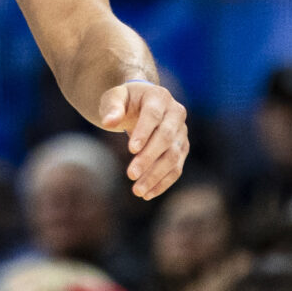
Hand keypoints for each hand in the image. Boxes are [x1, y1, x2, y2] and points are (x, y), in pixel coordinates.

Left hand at [97, 80, 187, 199]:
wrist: (142, 102)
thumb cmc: (126, 100)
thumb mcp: (115, 97)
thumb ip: (112, 108)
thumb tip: (108, 123)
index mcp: (159, 97)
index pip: (153, 116)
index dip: (143, 133)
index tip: (130, 150)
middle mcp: (176, 113)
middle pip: (166, 138)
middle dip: (149, 158)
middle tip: (130, 175)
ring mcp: (182, 132)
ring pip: (173, 156)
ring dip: (156, 175)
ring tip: (138, 191)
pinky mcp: (182, 148)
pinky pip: (177, 168)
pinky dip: (163, 182)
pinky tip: (148, 193)